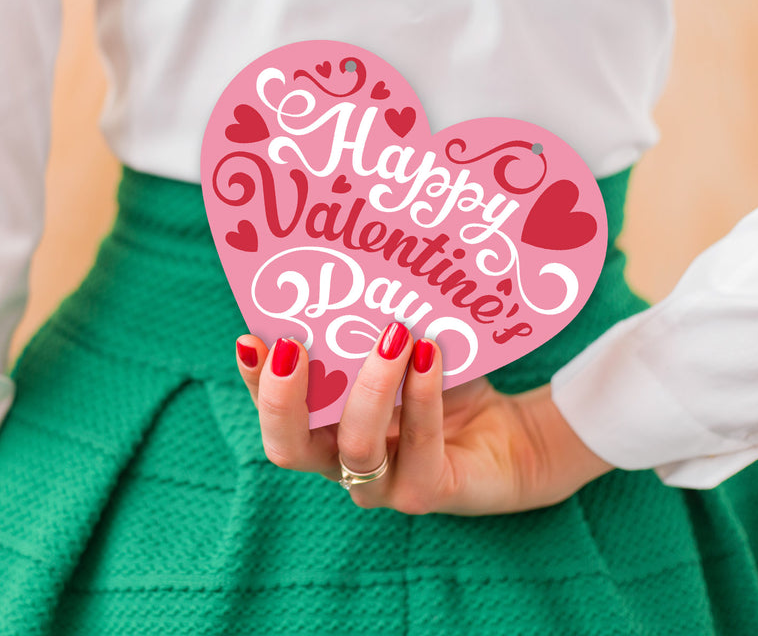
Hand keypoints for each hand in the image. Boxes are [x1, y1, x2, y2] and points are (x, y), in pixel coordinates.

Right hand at [235, 323, 612, 514]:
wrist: (506, 436)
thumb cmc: (442, 385)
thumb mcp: (401, 350)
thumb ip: (372, 326)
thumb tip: (356, 265)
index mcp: (324, 427)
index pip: (275, 408)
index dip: (255, 379)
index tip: (251, 335)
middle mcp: (340, 460)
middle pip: (287, 447)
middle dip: (283, 398)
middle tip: (294, 346)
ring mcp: (381, 483)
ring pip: (356, 446)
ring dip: (370, 386)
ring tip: (392, 333)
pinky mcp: (425, 491)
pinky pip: (418, 444)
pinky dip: (422, 395)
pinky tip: (431, 353)